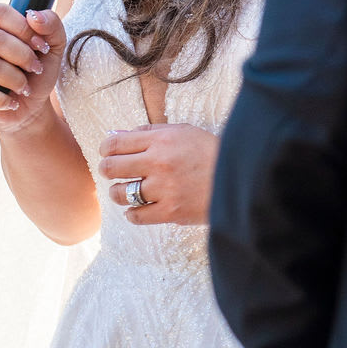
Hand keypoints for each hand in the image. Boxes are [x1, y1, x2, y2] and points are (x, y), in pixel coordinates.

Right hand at [0, 4, 62, 137]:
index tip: (41, 46)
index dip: (23, 29)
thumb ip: (51, 24)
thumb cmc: (37, 70)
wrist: (30, 106)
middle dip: (23, 57)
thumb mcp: (54, 45)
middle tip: (36, 69)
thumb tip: (33, 16)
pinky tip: (10, 101)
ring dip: (15, 79)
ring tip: (24, 87)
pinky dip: (1, 99)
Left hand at [98, 124, 219, 224]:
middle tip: (111, 171)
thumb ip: (149, 131)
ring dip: (118, 192)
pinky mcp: (170, 211)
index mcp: (161, 140)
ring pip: (120, 193)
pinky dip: (132, 213)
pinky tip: (137, 208)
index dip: (106, 148)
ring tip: (124, 190)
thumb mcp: (183, 131)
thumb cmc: (210, 152)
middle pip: (112, 167)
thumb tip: (116, 134)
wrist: (240, 178)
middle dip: (107, 169)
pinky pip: (136, 216)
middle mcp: (158, 163)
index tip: (107, 152)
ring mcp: (163, 189)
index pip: (116, 143)